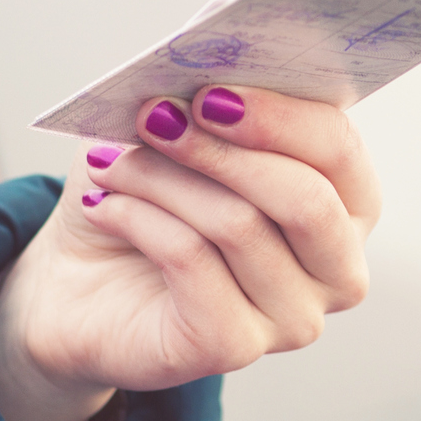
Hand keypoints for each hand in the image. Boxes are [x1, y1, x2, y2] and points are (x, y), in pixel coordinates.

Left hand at [0, 85, 380, 420]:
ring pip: (239, 226)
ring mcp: (292, 318)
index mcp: (344, 208)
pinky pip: (193, 262)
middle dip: (221, 149)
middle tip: (155, 116)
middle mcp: (336, 270)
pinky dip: (139, 220)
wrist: (76, 289)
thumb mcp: (166, 142)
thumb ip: (200, 106)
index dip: (279, 115)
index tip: (209, 90)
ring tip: (107, 162)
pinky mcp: (233, 346)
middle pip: (304, 197)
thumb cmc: (141, 207)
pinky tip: (103, 205)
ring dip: (162, 180)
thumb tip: (203, 74)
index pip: (338, 153)